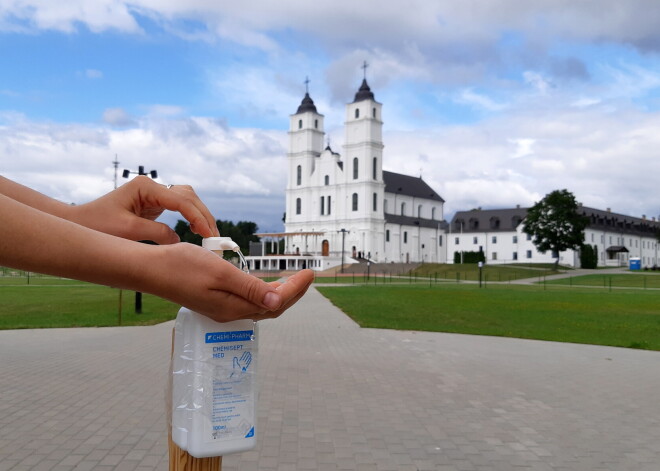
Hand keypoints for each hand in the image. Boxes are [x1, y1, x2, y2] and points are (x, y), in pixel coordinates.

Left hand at [69, 176, 218, 243]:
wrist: (80, 224)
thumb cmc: (97, 226)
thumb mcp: (128, 232)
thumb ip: (157, 234)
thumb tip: (179, 239)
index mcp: (146, 187)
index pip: (180, 200)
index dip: (197, 217)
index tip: (207, 234)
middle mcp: (152, 187)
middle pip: (188, 196)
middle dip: (203, 215)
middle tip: (214, 237)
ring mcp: (153, 194)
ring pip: (187, 199)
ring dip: (200, 215)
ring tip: (209, 235)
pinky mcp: (153, 204)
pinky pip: (179, 207)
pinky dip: (191, 217)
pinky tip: (196, 230)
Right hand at [145, 242, 314, 321]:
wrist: (150, 269)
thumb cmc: (182, 266)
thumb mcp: (220, 273)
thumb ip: (249, 288)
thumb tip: (277, 301)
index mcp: (234, 307)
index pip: (275, 302)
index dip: (296, 289)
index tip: (310, 273)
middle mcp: (230, 312)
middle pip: (271, 307)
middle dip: (293, 293)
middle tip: (308, 276)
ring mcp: (222, 309)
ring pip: (260, 305)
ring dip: (279, 293)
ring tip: (293, 281)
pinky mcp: (214, 302)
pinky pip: (247, 301)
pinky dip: (262, 292)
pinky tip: (264, 284)